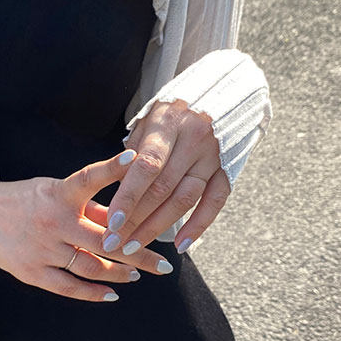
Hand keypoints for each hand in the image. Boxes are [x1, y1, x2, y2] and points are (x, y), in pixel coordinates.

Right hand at [0, 150, 174, 302]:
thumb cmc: (22, 200)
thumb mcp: (53, 190)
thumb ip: (88, 205)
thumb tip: (122, 215)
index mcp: (60, 195)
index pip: (90, 178)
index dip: (114, 168)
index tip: (138, 160)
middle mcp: (55, 222)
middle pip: (106, 240)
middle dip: (139, 253)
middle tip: (164, 264)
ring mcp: (45, 249)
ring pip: (91, 266)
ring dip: (119, 273)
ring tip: (136, 275)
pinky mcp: (33, 271)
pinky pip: (68, 286)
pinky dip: (92, 293)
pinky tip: (111, 295)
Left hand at [104, 99, 230, 255]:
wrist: (221, 93)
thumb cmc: (172, 111)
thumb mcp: (148, 119)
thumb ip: (133, 151)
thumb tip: (117, 190)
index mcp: (169, 123)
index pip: (147, 166)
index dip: (128, 196)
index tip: (111, 222)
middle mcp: (194, 139)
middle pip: (163, 188)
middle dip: (136, 219)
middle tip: (114, 242)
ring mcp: (214, 155)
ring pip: (185, 198)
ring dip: (158, 227)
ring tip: (134, 246)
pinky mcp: (228, 168)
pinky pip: (215, 202)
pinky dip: (198, 226)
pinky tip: (181, 246)